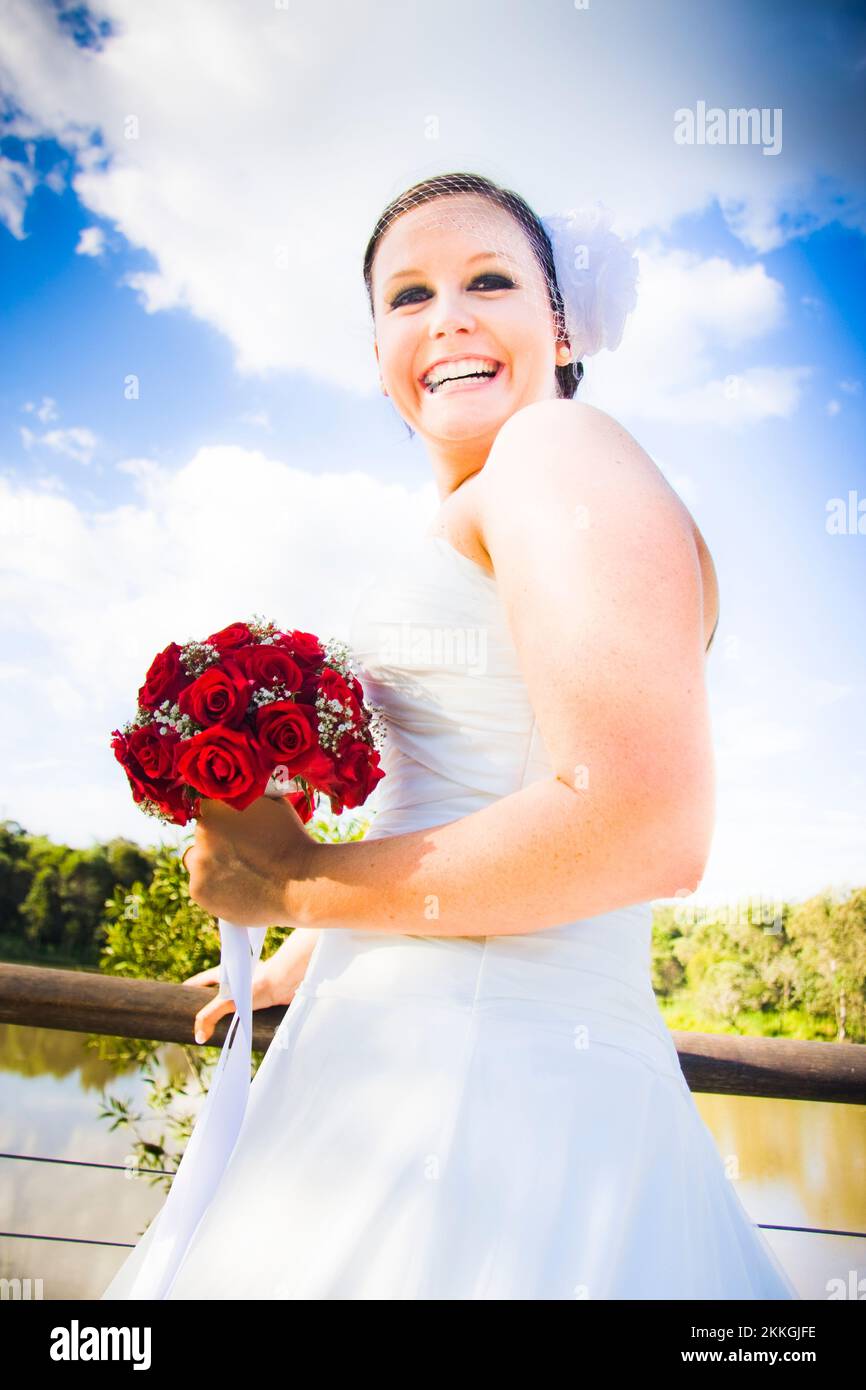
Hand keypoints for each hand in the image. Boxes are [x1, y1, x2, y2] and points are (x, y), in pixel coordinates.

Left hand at [182, 794, 314, 927]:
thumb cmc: (293, 840)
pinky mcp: (198, 889)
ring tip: (242, 872)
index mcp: (218, 804)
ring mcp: (198, 861)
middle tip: (244, 852)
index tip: (235, 827)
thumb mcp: (275, 803)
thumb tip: (244, 789)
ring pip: (198, 860)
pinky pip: (201, 885)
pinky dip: (215, 888)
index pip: (208, 806)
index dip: (222, 817)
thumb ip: (250, 795)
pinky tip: (239, 889)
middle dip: (217, 840)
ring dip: (213, 863)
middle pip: (202, 833)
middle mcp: (202, 829)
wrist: (301, 884)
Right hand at [182, 927, 319, 1043]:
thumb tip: (198, 1037)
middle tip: (197, 1025)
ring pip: (231, 1005)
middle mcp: (235, 981)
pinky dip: (240, 1021)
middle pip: (214, 994)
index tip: (177, 1001)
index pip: (200, 982)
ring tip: (216, 1034)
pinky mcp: (260, 1000)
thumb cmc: (259, 984)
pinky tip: (238, 1033)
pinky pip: (245, 1012)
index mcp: (223, 975)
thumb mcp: (229, 1001)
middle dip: (206, 1008)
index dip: (188, 991)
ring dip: (225, 1018)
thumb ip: (210, 1017)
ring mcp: (247, 990)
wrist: (288, 982)